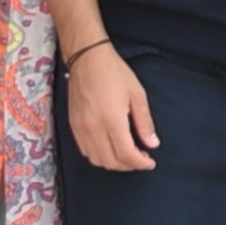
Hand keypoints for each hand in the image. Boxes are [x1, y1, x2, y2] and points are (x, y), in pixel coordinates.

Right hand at [69, 41, 158, 171]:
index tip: (150, 162)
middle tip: (141, 158)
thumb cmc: (114, 72)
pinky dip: (99, 156)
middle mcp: (93, 128)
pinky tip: (110, 148)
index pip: (126, 154)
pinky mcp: (73, 126)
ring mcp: (80, 128)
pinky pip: (85, 151)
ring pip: (96, 160)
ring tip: (127, 154)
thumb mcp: (136, 94)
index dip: (140, 163)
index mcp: (111, 119)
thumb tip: (152, 144)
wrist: (87, 59)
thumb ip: (144, 122)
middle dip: (129, 165)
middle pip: (111, 162)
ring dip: (113, 163)